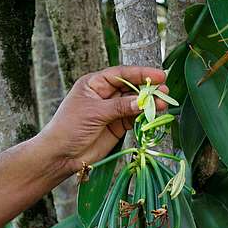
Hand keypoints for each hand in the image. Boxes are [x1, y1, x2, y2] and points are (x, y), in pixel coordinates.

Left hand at [39, 66, 167, 173]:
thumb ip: (119, 106)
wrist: (62, 154)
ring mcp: (111, 111)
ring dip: (149, 104)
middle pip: (130, 88)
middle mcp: (104, 95)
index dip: (140, 73)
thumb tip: (142, 101)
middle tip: (165, 91)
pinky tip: (154, 115)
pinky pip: (133, 119)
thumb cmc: (70, 127)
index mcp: (94, 84)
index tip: (158, 75)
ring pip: (134, 104)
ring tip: (163, 104)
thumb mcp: (95, 112)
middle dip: (147, 89)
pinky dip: (144, 118)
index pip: (121, 74)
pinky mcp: (116, 127)